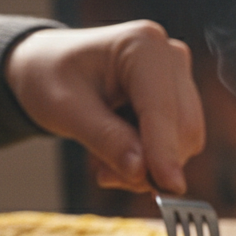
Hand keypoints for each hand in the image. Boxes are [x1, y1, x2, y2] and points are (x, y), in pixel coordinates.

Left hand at [5, 21, 204, 195]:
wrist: (50, 67)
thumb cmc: (52, 79)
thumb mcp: (66, 110)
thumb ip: (106, 139)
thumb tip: (141, 172)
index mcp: (142, 46)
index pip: (162, 109)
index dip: (165, 152)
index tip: (168, 189)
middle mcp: (170, 56)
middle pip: (183, 128)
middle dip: (152, 164)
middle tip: (105, 177)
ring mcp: (179, 77)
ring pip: (186, 140)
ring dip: (150, 166)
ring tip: (105, 162)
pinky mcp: (180, 97)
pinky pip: (179, 142)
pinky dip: (152, 160)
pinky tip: (121, 151)